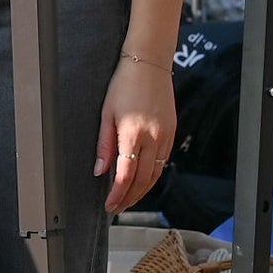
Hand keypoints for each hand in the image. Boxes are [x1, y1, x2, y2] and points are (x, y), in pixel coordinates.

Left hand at [98, 50, 178, 211]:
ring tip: (129, 200)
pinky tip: (143, 181)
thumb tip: (100, 170)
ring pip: (156, 174)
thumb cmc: (124, 85)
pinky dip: (153, 175)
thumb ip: (104, 145)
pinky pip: (163, 161)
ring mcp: (165, 136)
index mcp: (133, 134)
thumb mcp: (106, 114)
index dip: (117, 194)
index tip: (109, 204)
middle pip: (143, 180)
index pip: (125, 176)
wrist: (149, 64)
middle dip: (130, 198)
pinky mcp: (171, 132)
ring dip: (143, 191)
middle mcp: (153, 138)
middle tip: (118, 208)